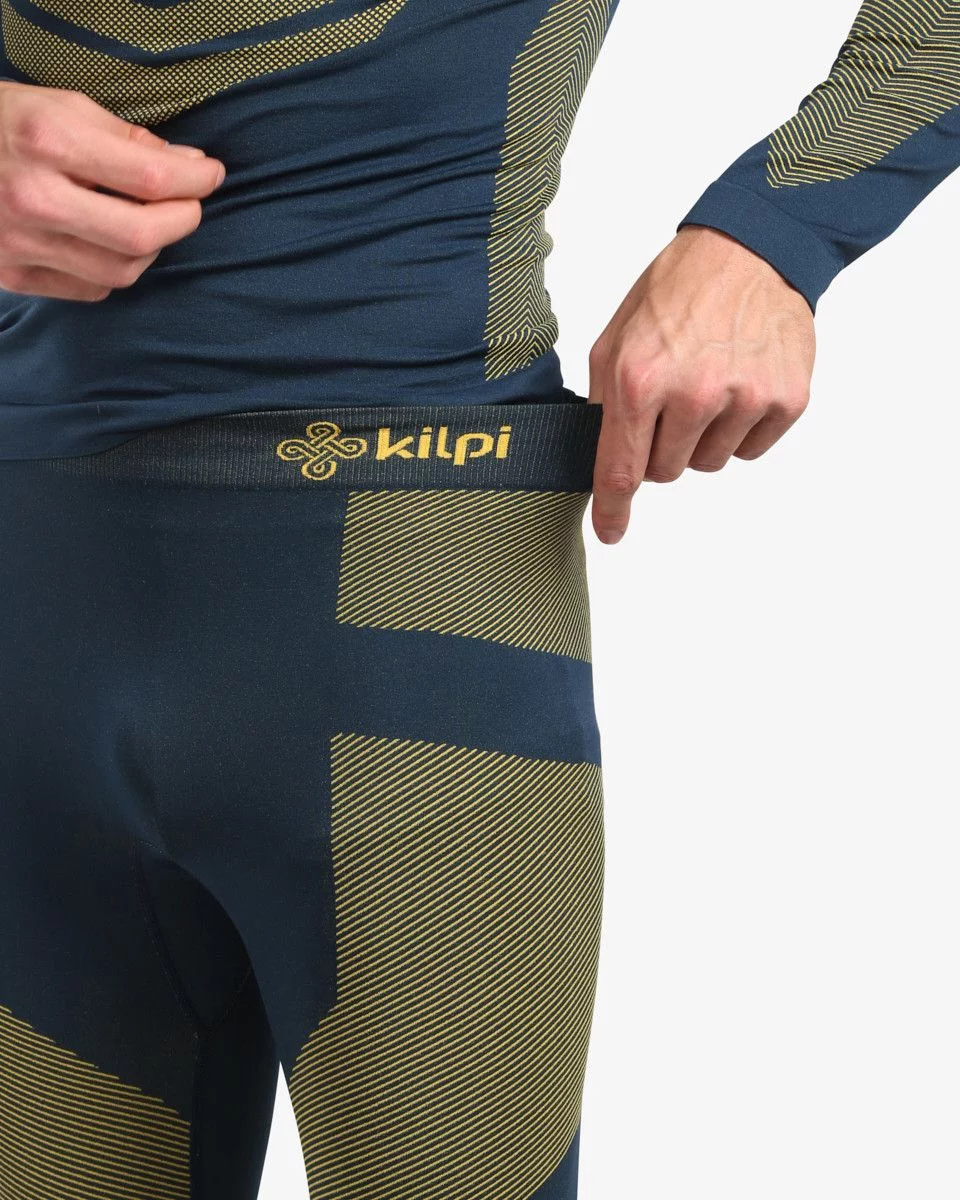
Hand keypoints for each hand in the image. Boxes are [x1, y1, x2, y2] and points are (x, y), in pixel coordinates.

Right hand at [0, 81, 225, 301]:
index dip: (194, 179)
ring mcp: (20, 242)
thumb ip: (124, 137)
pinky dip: (113, 270)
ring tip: (149, 221)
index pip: (149, 175)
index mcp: (46, 140)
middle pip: (141, 235)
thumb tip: (187, 163)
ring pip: (121, 271)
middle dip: (181, 220)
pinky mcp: (13, 274)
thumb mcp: (55, 105)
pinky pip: (90, 289)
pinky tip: (109, 243)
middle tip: (190, 204)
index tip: (210, 173)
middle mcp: (33, 198)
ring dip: (151, 249)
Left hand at [587, 225, 815, 543]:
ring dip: (703, 437)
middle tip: (671, 399)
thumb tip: (598, 463)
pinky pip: (750, 450)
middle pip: (666, 472)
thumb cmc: (676, 293)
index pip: (620, 470)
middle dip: (661, 447)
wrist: (750, 250)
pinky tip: (739, 384)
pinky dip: (741, 428)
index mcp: (640, 379)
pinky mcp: (786, 400)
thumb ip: (603, 404)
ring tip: (708, 382)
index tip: (610, 532)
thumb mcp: (616, 338)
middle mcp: (693, 394)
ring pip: (709, 464)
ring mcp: (744, 399)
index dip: (612, 509)